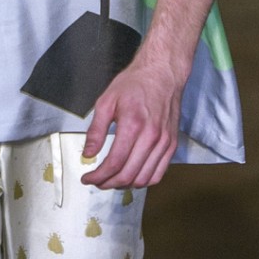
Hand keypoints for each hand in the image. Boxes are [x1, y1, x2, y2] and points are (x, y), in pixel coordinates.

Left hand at [80, 45, 188, 188]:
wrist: (163, 73)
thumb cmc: (134, 84)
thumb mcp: (106, 101)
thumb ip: (96, 130)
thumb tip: (87, 154)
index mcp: (133, 125)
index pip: (114, 163)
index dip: (98, 176)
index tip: (87, 178)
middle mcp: (151, 137)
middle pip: (128, 175)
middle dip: (108, 183)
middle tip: (96, 181)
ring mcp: (164, 143)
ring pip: (144, 179)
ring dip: (125, 185)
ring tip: (111, 180)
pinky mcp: (172, 145)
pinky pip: (158, 174)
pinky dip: (143, 181)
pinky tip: (131, 176)